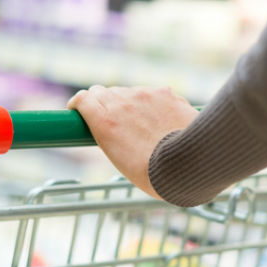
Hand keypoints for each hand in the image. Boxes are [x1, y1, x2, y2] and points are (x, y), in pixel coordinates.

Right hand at [67, 85, 197, 198]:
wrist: (187, 164)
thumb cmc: (152, 174)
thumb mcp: (119, 159)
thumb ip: (110, 134)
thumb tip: (111, 127)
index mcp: (104, 121)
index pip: (83, 99)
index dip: (80, 104)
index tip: (79, 109)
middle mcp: (121, 102)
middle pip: (105, 93)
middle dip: (104, 104)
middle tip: (112, 120)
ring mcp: (144, 94)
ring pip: (129, 93)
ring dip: (130, 104)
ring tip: (144, 127)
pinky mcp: (165, 92)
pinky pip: (152, 94)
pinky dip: (153, 104)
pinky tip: (163, 122)